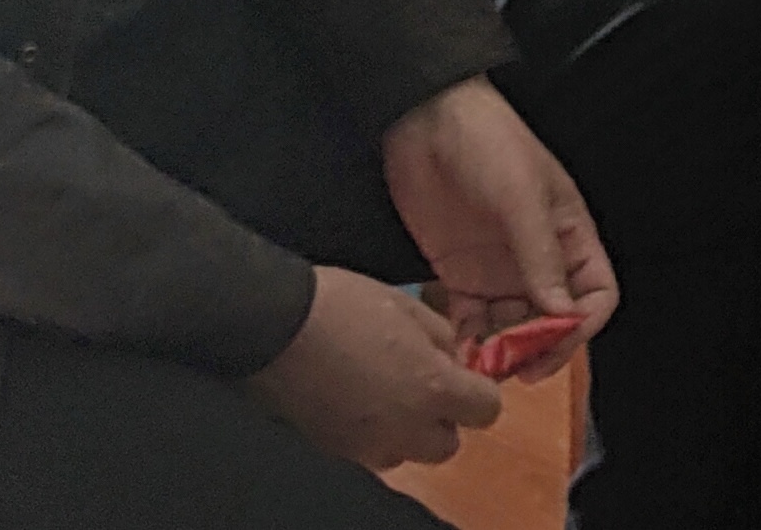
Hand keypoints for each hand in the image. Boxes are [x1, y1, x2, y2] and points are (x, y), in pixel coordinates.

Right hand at [246, 265, 496, 470]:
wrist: (274, 325)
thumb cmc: (344, 305)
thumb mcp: (407, 306)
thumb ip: (441, 337)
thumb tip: (452, 358)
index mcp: (432, 388)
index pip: (486, 411)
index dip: (479, 393)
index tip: (463, 377)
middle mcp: (404, 428)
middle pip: (447, 444)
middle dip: (443, 419)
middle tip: (424, 386)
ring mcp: (366, 446)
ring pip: (407, 453)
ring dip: (406, 431)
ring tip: (384, 394)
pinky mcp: (334, 452)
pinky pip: (369, 454)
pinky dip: (372, 435)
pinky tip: (354, 401)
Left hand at [384, 77, 616, 384]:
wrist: (424, 120)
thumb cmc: (487, 143)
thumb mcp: (521, 197)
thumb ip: (542, 258)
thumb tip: (565, 315)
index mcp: (569, 236)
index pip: (595, 295)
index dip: (583, 325)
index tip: (554, 342)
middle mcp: (538, 259)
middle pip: (553, 321)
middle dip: (538, 348)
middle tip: (513, 367)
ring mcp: (499, 270)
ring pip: (512, 328)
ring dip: (501, 352)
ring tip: (481, 368)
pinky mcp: (460, 276)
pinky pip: (471, 322)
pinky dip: (467, 343)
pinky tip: (456, 354)